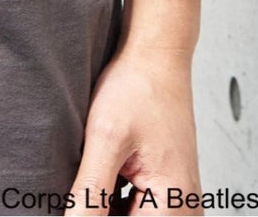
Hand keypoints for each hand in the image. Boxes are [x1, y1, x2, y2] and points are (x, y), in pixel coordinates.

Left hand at [68, 45, 200, 213]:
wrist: (156, 56)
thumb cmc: (139, 87)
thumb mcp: (105, 140)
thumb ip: (90, 193)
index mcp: (173, 205)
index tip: (75, 200)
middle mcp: (182, 210)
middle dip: (96, 208)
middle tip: (85, 169)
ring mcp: (175, 202)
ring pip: (125, 215)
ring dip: (101, 204)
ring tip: (93, 166)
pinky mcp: (164, 191)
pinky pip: (132, 208)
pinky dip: (110, 197)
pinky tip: (98, 173)